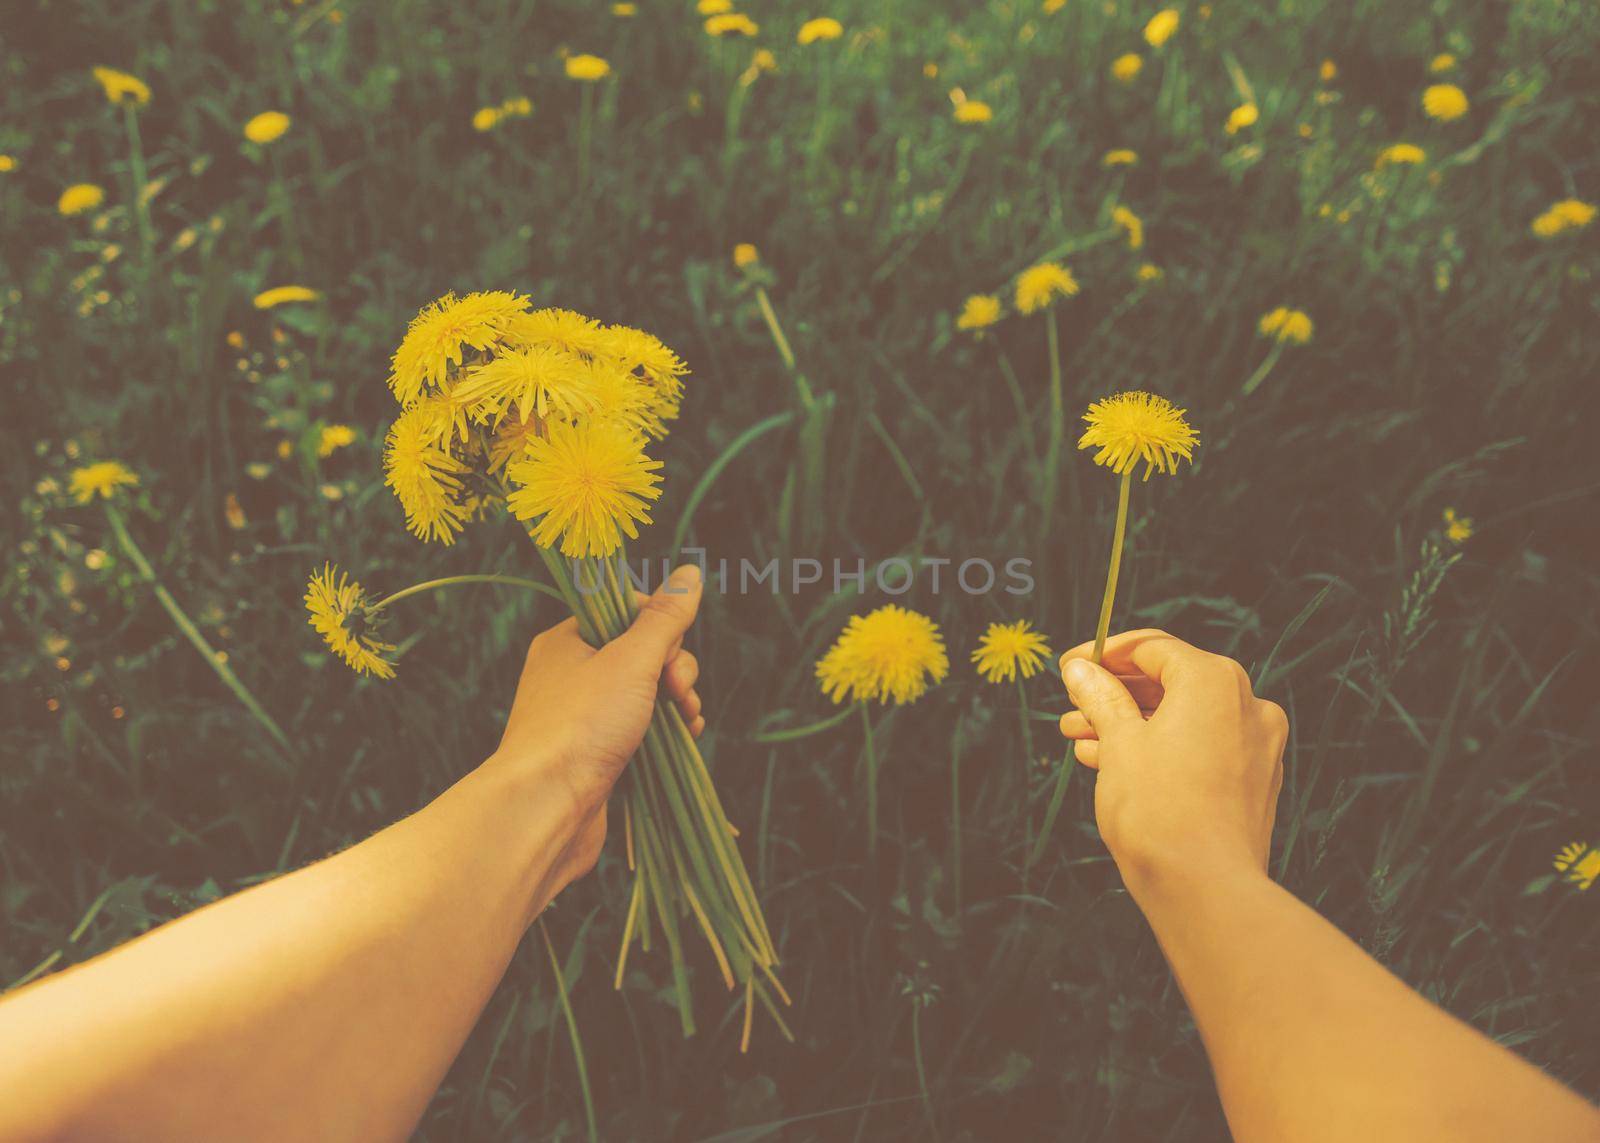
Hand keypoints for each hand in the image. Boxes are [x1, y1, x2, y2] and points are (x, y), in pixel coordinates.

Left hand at [486, 564, 704, 892]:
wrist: (545, 807)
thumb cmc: (582, 725)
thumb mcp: (632, 660)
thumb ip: (665, 617)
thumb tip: (692, 572)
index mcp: (568, 641)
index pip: (627, 611)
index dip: (659, 627)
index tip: (667, 653)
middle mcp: (572, 675)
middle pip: (643, 652)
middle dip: (674, 669)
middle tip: (676, 693)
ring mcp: (585, 717)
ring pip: (648, 693)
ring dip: (678, 701)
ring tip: (686, 720)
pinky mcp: (598, 753)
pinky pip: (642, 728)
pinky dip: (668, 730)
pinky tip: (685, 738)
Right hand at [1057, 629, 1287, 898]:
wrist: (1206, 889)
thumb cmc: (1158, 810)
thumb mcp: (1117, 743)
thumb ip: (1100, 696)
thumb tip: (1081, 669)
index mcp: (1214, 680)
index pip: (1153, 648)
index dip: (1104, 654)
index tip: (1069, 667)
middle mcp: (1246, 703)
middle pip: (1170, 682)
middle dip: (1115, 694)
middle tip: (1072, 706)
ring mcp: (1256, 744)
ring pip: (1183, 718)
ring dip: (1131, 724)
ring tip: (1081, 739)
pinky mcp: (1254, 780)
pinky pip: (1201, 748)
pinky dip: (1160, 748)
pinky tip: (1114, 763)